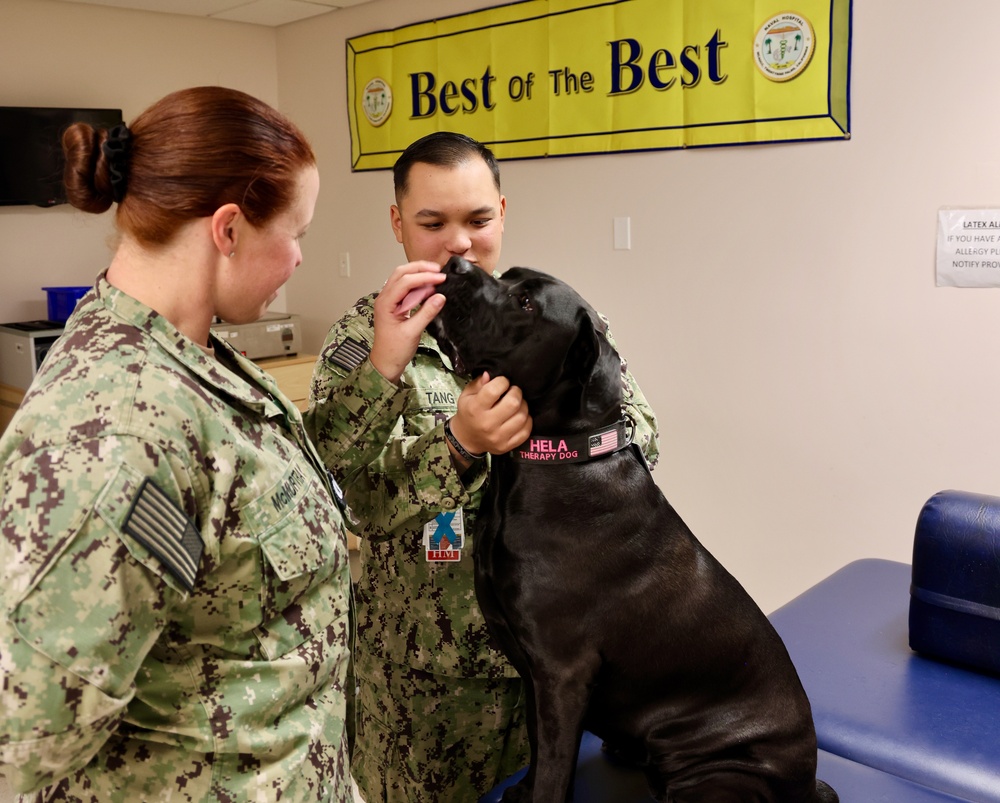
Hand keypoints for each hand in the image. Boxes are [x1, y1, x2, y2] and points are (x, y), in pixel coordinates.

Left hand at [370, 261, 446, 382]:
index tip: (441, 278)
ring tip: (435, 275)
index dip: (424, 277)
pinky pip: (405, 289)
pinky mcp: (395, 305)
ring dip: (418, 274)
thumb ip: (426, 313)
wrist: (385, 363)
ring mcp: (389, 301)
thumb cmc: (395, 351)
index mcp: (385, 303)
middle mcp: (384, 298)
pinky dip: (417, 285)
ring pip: (402, 278)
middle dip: (420, 268)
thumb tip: (440, 297)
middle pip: (401, 273)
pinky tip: (429, 287)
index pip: (405, 281)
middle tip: (438, 270)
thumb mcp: (412, 332)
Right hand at [448, 373, 532, 460]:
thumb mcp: (467, 395)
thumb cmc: (468, 412)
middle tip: (513, 392)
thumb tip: (490, 374)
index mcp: (475, 409)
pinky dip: (527, 421)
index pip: (494, 390)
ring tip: (517, 404)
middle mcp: (487, 424)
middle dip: (516, 392)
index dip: (502, 382)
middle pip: (513, 403)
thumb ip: (478, 383)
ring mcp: (498, 437)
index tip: (503, 382)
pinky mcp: (507, 446)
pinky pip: (526, 431)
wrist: (466, 439)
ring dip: (523, 406)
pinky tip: (520, 416)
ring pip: (522, 416)